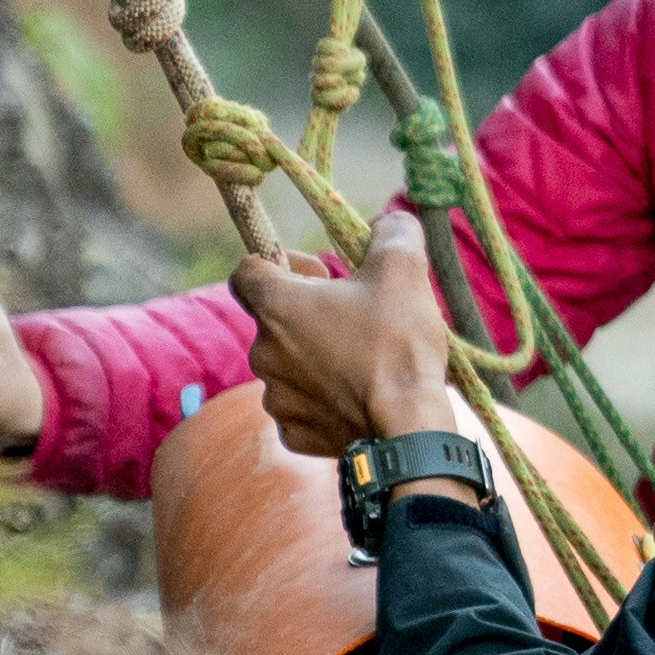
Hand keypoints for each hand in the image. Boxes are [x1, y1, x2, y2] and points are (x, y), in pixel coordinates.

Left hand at [233, 217, 466, 456]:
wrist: (407, 428)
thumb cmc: (398, 344)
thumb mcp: (403, 269)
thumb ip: (391, 231)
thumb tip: (388, 222)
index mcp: (277, 306)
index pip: (247, 270)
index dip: (280, 263)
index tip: (320, 273)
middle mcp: (262, 351)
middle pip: (274, 321)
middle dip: (309, 315)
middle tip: (357, 319)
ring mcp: (275, 396)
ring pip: (288, 365)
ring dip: (316, 358)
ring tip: (363, 362)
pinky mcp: (292, 432)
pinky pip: (300, 407)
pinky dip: (323, 400)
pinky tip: (356, 399)